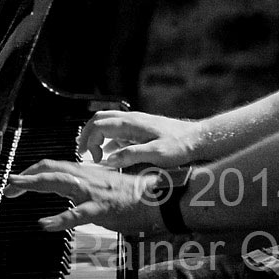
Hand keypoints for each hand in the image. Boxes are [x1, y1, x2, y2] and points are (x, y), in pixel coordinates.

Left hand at [3, 159, 161, 234]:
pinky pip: (77, 214)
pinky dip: (59, 219)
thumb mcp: (110, 186)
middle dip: (26, 176)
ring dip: (33, 184)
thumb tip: (76, 195)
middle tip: (8, 186)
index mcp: (90, 173)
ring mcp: (94, 193)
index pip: (56, 166)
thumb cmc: (138, 195)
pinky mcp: (101, 209)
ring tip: (14, 190)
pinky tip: (44, 224)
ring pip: (59, 182)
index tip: (19, 180)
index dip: (34, 171)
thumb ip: (91, 187)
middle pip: (51, 169)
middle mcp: (89, 178)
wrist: (161, 197)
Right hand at [77, 110, 202, 167]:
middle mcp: (131, 119)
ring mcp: (135, 122)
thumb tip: (110, 159)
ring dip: (97, 136)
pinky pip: (118, 130)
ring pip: (107, 122)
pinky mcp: (140, 128)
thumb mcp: (156, 154)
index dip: (90, 141)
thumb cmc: (179, 145)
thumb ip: (132, 155)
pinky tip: (112, 154)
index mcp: (131, 124)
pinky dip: (109, 140)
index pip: (99, 126)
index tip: (92, 159)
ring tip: (94, 154)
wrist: (196, 138)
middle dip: (87, 134)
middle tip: (82, 152)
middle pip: (99, 119)